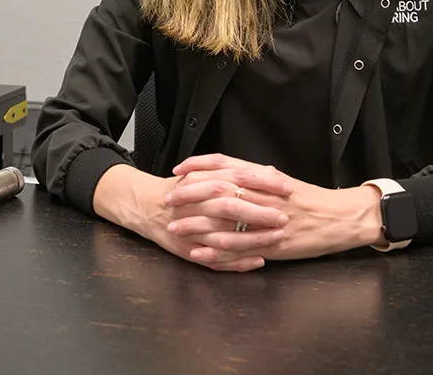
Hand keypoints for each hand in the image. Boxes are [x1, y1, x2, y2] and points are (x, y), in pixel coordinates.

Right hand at [91, 164, 285, 271]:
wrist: (145, 206)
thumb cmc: (180, 190)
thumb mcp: (202, 174)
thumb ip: (230, 173)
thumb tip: (268, 172)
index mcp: (205, 180)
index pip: (239, 176)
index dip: (264, 182)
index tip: (287, 187)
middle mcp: (199, 202)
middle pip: (233, 205)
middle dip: (261, 212)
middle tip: (284, 216)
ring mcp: (193, 227)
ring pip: (227, 234)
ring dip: (254, 238)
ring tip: (276, 239)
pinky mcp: (189, 248)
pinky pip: (217, 257)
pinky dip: (238, 261)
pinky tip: (257, 261)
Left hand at [167, 154, 384, 263]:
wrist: (340, 218)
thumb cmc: (309, 199)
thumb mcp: (279, 180)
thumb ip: (253, 175)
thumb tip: (226, 170)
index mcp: (263, 176)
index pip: (223, 164)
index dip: (197, 167)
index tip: (177, 171)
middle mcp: (262, 193)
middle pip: (217, 189)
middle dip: (188, 195)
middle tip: (167, 200)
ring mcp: (265, 220)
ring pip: (223, 219)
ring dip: (195, 224)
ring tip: (174, 228)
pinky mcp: (271, 243)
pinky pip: (239, 248)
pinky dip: (216, 251)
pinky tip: (198, 254)